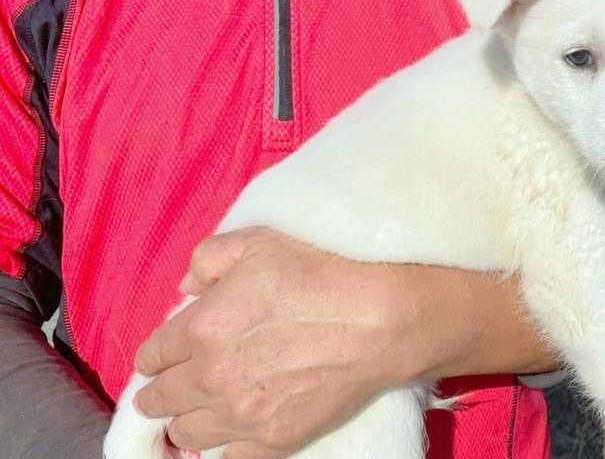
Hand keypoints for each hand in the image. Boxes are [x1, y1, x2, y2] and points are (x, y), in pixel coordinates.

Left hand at [134, 227, 557, 457]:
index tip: (163, 355)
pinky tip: (231, 430)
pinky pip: (227, 458)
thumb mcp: (259, 243)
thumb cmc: (320, 275)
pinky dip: (223, 445)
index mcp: (200, 329)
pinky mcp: (274, 440)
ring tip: (197, 411)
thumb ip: (208, 259)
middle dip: (158, 392)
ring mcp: (242, 415)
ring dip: (185, 421)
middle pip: (159, 400)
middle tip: (168, 387)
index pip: (151, 356)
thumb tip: (186, 287)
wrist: (377, 321)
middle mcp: (211, 378)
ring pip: (186, 434)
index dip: (155, 354)